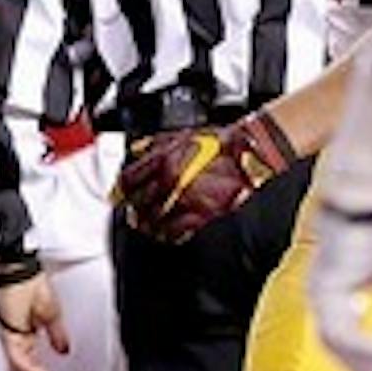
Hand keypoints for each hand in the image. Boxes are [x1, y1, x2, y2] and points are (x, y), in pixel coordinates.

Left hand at [0, 271, 68, 370]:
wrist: (20, 271)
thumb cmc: (31, 284)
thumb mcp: (52, 315)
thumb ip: (57, 335)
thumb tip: (63, 350)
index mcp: (24, 333)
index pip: (30, 361)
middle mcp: (14, 336)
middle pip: (23, 368)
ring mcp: (9, 334)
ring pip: (19, 366)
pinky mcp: (7, 331)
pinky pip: (16, 356)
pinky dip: (28, 367)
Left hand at [116, 110, 297, 242]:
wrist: (251, 153)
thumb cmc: (221, 143)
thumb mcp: (180, 135)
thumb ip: (155, 145)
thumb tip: (137, 152)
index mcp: (163, 160)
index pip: (128, 181)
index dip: (121, 191)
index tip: (119, 196)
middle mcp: (171, 180)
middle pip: (138, 202)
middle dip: (133, 209)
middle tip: (133, 212)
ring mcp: (186, 199)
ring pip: (154, 220)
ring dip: (148, 224)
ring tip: (147, 225)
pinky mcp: (204, 214)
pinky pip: (177, 231)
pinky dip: (168, 235)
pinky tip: (166, 234)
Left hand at [305, 198, 371, 370]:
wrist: (370, 202)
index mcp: (338, 300)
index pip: (351, 348)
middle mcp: (325, 300)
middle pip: (342, 354)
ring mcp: (321, 294)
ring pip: (340, 347)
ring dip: (371, 368)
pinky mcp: (326, 289)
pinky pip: (342, 330)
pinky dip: (368, 347)